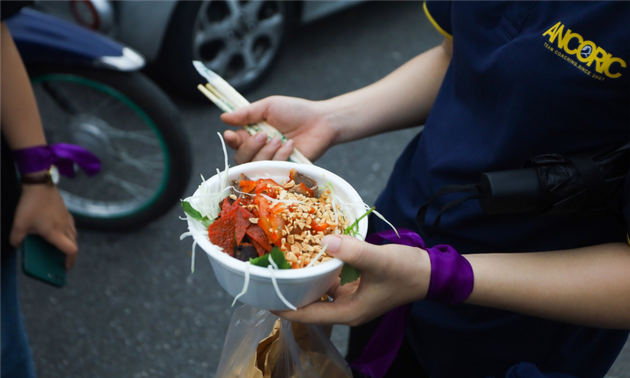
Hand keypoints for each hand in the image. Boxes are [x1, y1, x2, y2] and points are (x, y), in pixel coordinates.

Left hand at [9, 184, 77, 269]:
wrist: (40, 184)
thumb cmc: (31, 204)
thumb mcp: (18, 224)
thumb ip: (16, 238)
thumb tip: (16, 245)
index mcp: (55, 233)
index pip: (70, 250)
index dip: (70, 261)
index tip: (65, 268)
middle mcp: (64, 227)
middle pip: (74, 244)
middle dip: (70, 255)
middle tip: (63, 260)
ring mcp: (67, 219)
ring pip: (74, 235)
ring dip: (70, 243)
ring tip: (61, 247)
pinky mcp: (66, 212)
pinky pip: (71, 226)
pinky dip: (68, 233)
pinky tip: (60, 231)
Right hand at [221, 96, 337, 163]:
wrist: (321, 122)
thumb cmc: (296, 112)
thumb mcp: (269, 107)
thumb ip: (247, 113)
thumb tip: (223, 117)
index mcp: (253, 134)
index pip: (235, 142)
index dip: (231, 140)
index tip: (232, 135)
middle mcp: (260, 150)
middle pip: (241, 158)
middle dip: (250, 147)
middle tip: (264, 135)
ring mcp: (272, 162)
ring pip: (256, 166)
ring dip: (267, 151)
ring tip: (280, 138)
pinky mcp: (284, 171)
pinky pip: (273, 170)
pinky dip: (280, 156)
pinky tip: (291, 146)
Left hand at [273, 235, 430, 325]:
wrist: (430, 271)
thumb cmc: (407, 271)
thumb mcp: (379, 260)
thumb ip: (354, 252)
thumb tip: (325, 242)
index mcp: (348, 312)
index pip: (308, 316)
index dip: (285, 308)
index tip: (265, 296)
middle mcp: (346, 308)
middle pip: (310, 305)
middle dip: (290, 291)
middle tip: (270, 274)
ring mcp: (350, 298)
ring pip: (319, 291)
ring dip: (304, 279)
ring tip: (283, 263)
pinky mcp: (355, 286)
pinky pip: (330, 280)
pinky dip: (319, 270)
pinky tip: (310, 254)